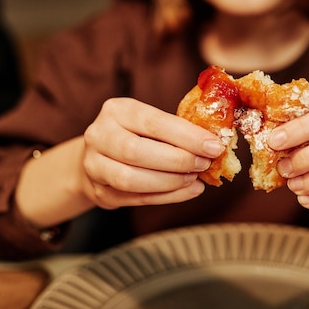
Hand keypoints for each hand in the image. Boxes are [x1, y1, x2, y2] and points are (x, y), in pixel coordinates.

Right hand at [82, 97, 223, 208]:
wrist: (98, 157)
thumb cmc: (135, 135)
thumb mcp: (148, 121)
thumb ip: (176, 130)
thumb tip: (214, 144)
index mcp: (117, 110)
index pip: (153, 122)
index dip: (186, 136)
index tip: (214, 146)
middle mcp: (99, 135)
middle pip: (136, 152)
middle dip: (178, 160)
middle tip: (204, 164)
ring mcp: (94, 166)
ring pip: (131, 179)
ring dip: (171, 181)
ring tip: (195, 178)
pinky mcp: (100, 192)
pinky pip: (136, 199)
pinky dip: (167, 197)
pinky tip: (189, 190)